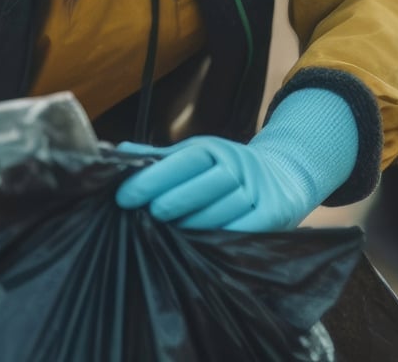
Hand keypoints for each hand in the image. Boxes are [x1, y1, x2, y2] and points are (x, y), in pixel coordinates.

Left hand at [114, 87, 357, 231]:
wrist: (284, 175)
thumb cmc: (224, 169)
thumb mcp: (193, 156)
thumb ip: (156, 158)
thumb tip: (113, 151)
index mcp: (212, 149)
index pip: (179, 162)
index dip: (150, 180)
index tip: (122, 197)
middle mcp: (236, 166)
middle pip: (199, 188)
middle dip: (169, 204)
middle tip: (143, 219)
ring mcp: (256, 191)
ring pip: (219, 212)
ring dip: (191, 226)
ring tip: (166, 236)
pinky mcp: (273, 214)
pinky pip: (243, 231)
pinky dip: (221, 239)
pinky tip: (200, 248)